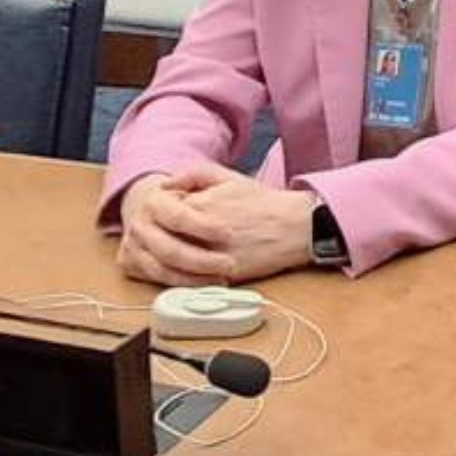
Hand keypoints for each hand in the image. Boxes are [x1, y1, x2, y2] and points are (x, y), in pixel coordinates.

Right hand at [115, 168, 239, 285]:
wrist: (153, 211)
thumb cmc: (184, 197)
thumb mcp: (198, 179)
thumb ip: (195, 173)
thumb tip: (173, 183)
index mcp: (152, 202)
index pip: (178, 217)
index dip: (204, 227)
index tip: (230, 233)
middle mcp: (138, 226)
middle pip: (169, 250)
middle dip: (202, 260)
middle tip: (230, 263)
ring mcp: (132, 248)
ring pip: (163, 271)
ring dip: (195, 279)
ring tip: (222, 277)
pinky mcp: (131, 266)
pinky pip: (158, 281)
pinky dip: (184, 285)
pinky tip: (206, 283)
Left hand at [156, 169, 318, 282]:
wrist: (295, 225)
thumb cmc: (263, 202)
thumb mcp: (227, 176)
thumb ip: (192, 174)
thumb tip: (164, 184)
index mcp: (199, 206)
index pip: (160, 215)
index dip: (162, 217)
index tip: (168, 217)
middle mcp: (202, 233)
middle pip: (163, 241)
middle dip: (163, 241)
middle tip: (173, 238)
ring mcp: (213, 257)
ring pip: (176, 265)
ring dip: (173, 262)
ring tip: (183, 253)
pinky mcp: (225, 276)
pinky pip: (195, 282)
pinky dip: (189, 278)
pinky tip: (194, 270)